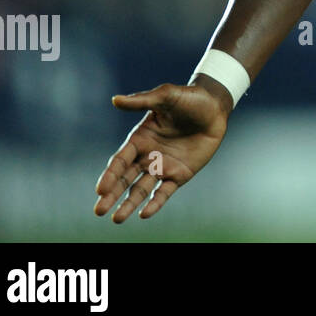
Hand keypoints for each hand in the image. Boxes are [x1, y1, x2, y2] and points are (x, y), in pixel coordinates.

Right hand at [93, 82, 229, 221]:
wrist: (216, 108)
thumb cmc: (190, 98)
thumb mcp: (166, 96)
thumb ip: (141, 101)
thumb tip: (115, 100)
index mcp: (139, 138)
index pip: (120, 160)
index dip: (110, 175)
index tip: (100, 189)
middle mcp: (147, 155)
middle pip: (125, 179)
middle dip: (111, 195)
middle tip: (99, 211)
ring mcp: (163, 166)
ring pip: (141, 189)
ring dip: (129, 203)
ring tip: (116, 219)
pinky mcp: (180, 174)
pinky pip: (165, 192)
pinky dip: (155, 203)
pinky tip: (144, 214)